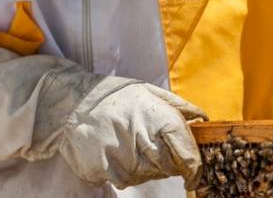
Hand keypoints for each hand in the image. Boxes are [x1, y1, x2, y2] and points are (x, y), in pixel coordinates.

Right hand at [59, 78, 207, 188]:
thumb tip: (204, 120)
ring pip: (148, 176)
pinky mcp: (102, 170)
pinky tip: (117, 152)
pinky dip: (126, 172)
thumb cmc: (114, 96)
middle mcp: (141, 140)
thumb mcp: (149, 91)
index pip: (187, 154)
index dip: (195, 168)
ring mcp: (119, 158)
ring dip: (147, 167)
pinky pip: (124, 181)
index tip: (195, 175)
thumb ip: (180, 107)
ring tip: (131, 145)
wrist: (69, 101)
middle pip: (170, 168)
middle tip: (155, 148)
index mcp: (158, 118)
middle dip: (170, 164)